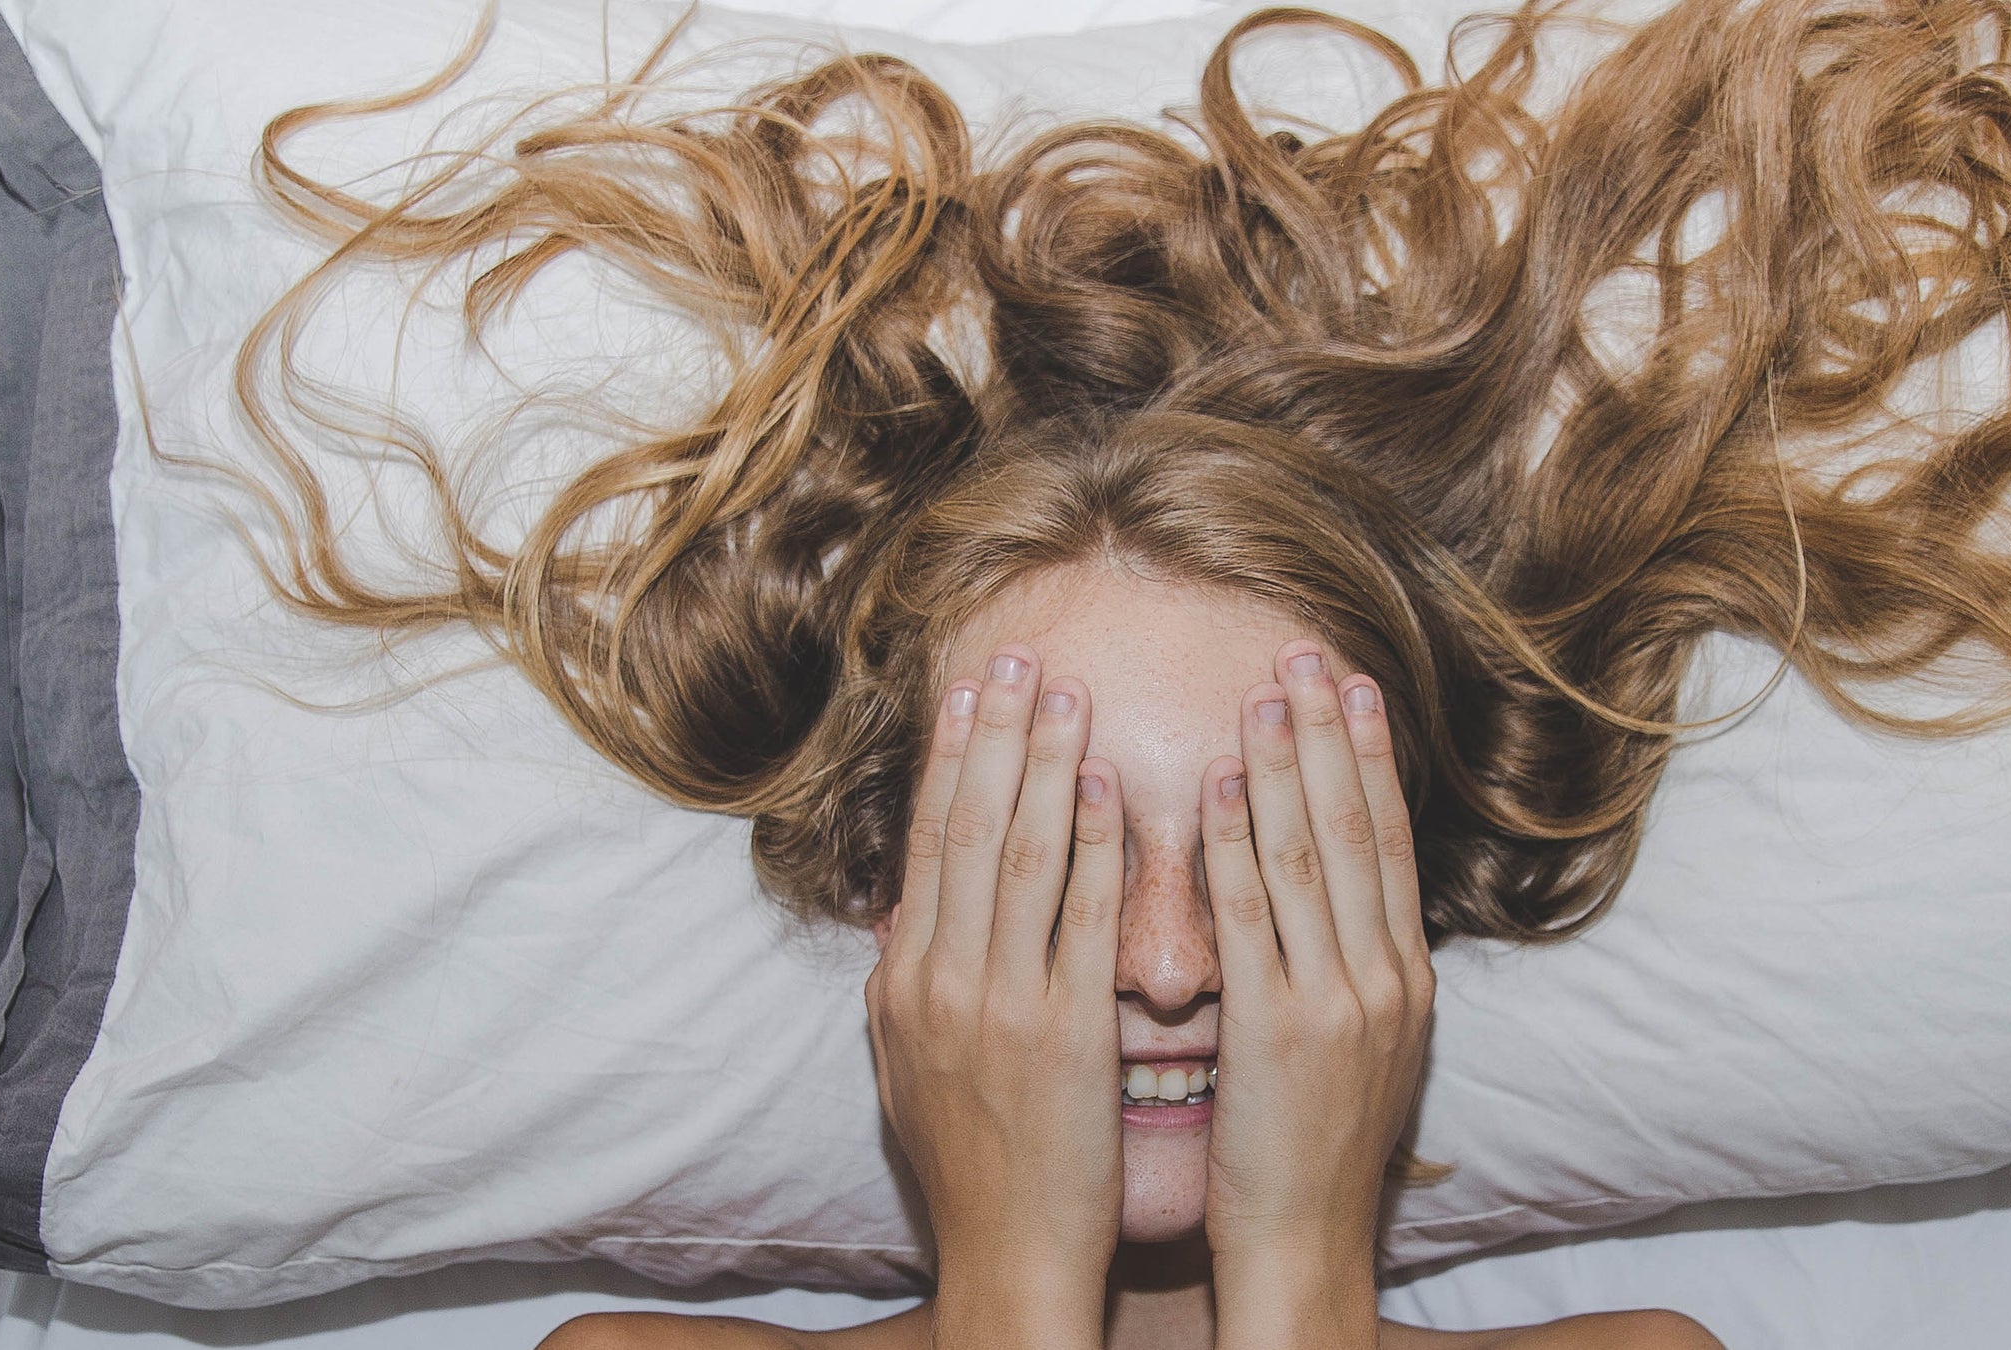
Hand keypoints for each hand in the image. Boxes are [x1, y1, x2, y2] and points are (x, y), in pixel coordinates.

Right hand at [863, 646, 1124, 1349]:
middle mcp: (942, 980)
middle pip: (969, 829)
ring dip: (1047, 765)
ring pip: (1023, 858)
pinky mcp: (1065, 1036)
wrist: (1008, 1256)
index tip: (971, 689)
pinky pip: (1081, 921)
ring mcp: (1000, 1005)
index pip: (930, 843)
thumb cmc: (972, 1165)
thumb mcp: (907, 1067)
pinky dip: (1095, 848)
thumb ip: (902, 985)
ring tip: (1071, 695)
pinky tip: (1114, 790)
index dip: (950, 758)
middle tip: (1020, 655)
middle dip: (995, 734)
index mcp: (907, 981)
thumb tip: (896, 916)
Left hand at [1199, 642, 1434, 1349]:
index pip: (1387, 839)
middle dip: (1331, 731)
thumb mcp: (1359, 1046)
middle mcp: (1385, 976)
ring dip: (1283, 764)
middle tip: (1306, 648)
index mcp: (1404, 976)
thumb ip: (1347, 962)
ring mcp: (1339, 1000)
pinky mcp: (1279, 1029)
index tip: (1351, 682)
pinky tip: (1215, 786)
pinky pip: (1255, 919)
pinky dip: (1236, 845)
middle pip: (1357, 827)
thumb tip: (1331, 889)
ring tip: (1262, 689)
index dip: (1369, 754)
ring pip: (1309, 857)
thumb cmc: (1314, 1150)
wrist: (1305, 1245)